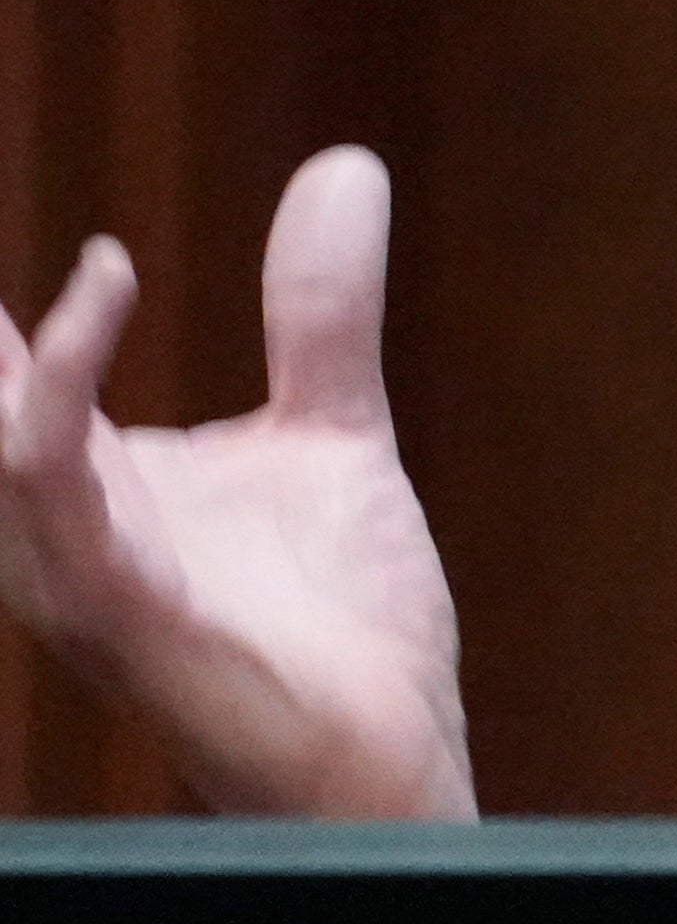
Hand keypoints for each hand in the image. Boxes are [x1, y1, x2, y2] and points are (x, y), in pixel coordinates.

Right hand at [0, 147, 474, 818]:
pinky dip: (60, 375)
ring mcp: (63, 559)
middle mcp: (41, 511)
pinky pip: (49, 476)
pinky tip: (101, 283)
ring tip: (63, 252)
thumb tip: (342, 164)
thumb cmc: (343, 627)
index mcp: (73, 469)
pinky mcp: (114, 601)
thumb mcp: (331, 432)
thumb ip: (316, 310)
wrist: (387, 760)